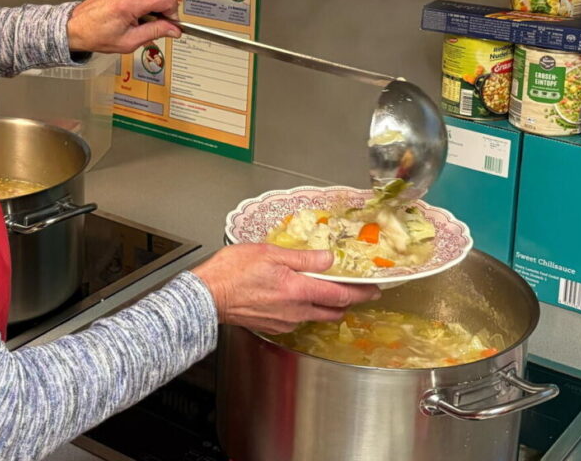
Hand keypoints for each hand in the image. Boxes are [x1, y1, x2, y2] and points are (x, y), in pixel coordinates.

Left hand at [67, 0, 181, 53]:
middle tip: (156, 24)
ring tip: (140, 20)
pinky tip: (133, 12)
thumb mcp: (130, 40)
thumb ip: (155, 32)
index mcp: (129, 1)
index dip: (173, 11)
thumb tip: (173, 29)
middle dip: (163, 9)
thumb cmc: (96, 35)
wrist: (76, 27)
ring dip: (152, 4)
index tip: (171, 23)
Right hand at [190, 244, 380, 333]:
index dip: (361, 293)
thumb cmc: (232, 272)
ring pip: (315, 316)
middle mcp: (295, 311)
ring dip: (326, 307)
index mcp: (297, 290)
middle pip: (332, 311)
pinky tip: (297, 299)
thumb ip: (303, 258)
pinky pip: (297, 320)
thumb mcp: (270, 253)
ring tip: (326, 293)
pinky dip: (305, 310)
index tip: (374, 289)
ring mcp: (284, 322)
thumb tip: (327, 259)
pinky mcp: (273, 327)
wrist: (206, 297)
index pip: (340, 295)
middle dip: (348, 302)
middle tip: (356, 292)